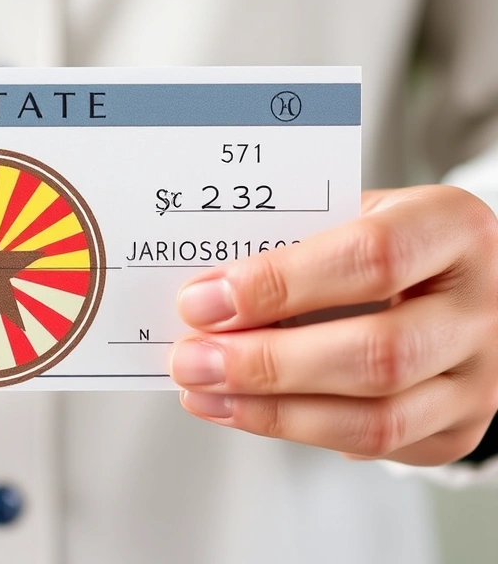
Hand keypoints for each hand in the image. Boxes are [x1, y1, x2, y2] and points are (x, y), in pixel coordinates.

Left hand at [170, 186, 497, 465]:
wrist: (455, 280)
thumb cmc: (386, 240)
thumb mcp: (350, 215)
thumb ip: (291, 244)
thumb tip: (205, 294)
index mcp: (452, 228)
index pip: (370, 256)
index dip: (278, 284)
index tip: (202, 301)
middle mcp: (482, 306)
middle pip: (375, 353)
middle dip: (265, 363)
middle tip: (191, 359)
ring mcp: (479, 377)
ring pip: (375, 418)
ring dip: (271, 412)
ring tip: (203, 393)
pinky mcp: (458, 427)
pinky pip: (373, 445)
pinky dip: (296, 430)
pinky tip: (243, 411)